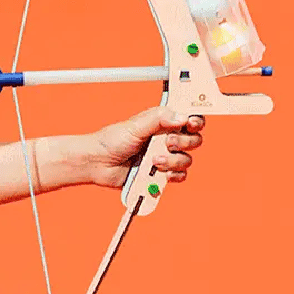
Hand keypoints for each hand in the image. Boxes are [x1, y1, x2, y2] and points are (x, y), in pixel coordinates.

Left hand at [84, 107, 204, 188]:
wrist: (98, 163)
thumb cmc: (112, 140)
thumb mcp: (136, 125)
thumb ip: (159, 119)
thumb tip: (181, 117)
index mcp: (164, 122)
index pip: (189, 119)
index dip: (196, 121)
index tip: (191, 124)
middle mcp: (167, 139)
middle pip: (194, 140)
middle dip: (183, 143)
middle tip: (166, 143)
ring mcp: (166, 157)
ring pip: (186, 160)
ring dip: (173, 161)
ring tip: (154, 160)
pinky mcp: (161, 173)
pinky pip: (179, 176)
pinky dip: (172, 175)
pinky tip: (159, 172)